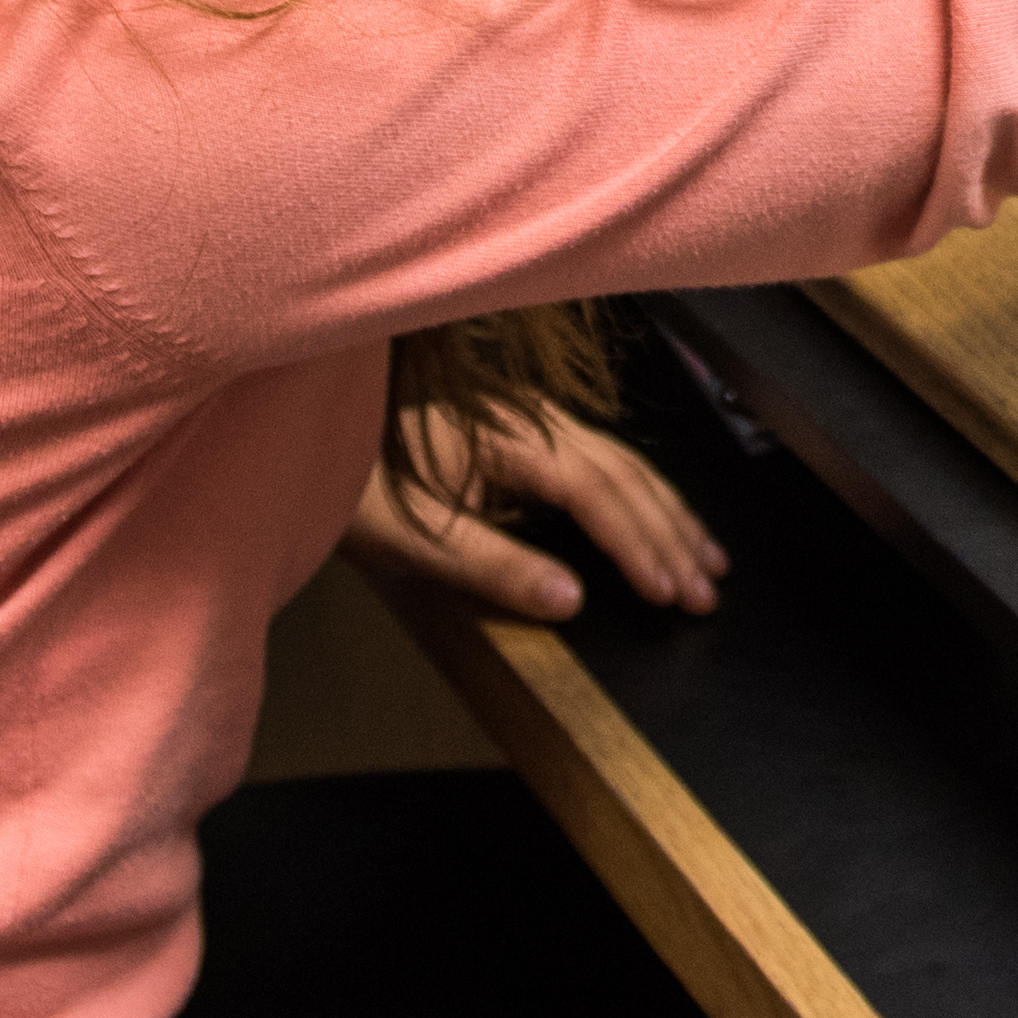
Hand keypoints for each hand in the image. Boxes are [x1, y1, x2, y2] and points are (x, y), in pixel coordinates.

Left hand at [340, 403, 729, 620]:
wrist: (309, 419)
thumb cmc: (354, 481)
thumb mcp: (411, 534)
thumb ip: (493, 565)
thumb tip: (572, 600)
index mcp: (509, 440)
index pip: (596, 493)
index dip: (638, 545)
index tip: (670, 592)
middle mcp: (530, 420)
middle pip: (622, 474)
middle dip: (670, 535)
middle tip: (707, 592)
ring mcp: (528, 417)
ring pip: (619, 462)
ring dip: (667, 513)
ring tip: (708, 560)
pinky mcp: (520, 425)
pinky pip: (600, 457)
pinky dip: (639, 493)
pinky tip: (654, 514)